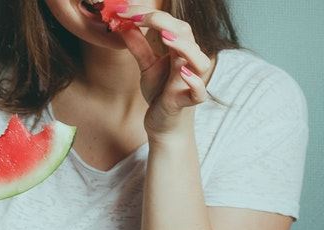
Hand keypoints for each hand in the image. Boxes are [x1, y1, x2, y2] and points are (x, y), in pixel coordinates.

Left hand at [117, 5, 212, 136]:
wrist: (163, 124)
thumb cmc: (160, 92)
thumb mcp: (147, 66)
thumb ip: (139, 47)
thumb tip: (124, 25)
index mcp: (180, 50)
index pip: (170, 24)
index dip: (148, 15)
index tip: (124, 11)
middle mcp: (189, 62)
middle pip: (185, 34)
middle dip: (161, 22)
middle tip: (136, 17)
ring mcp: (191, 82)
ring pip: (198, 60)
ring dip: (183, 47)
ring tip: (165, 36)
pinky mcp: (188, 102)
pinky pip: (199, 92)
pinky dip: (193, 82)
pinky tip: (182, 73)